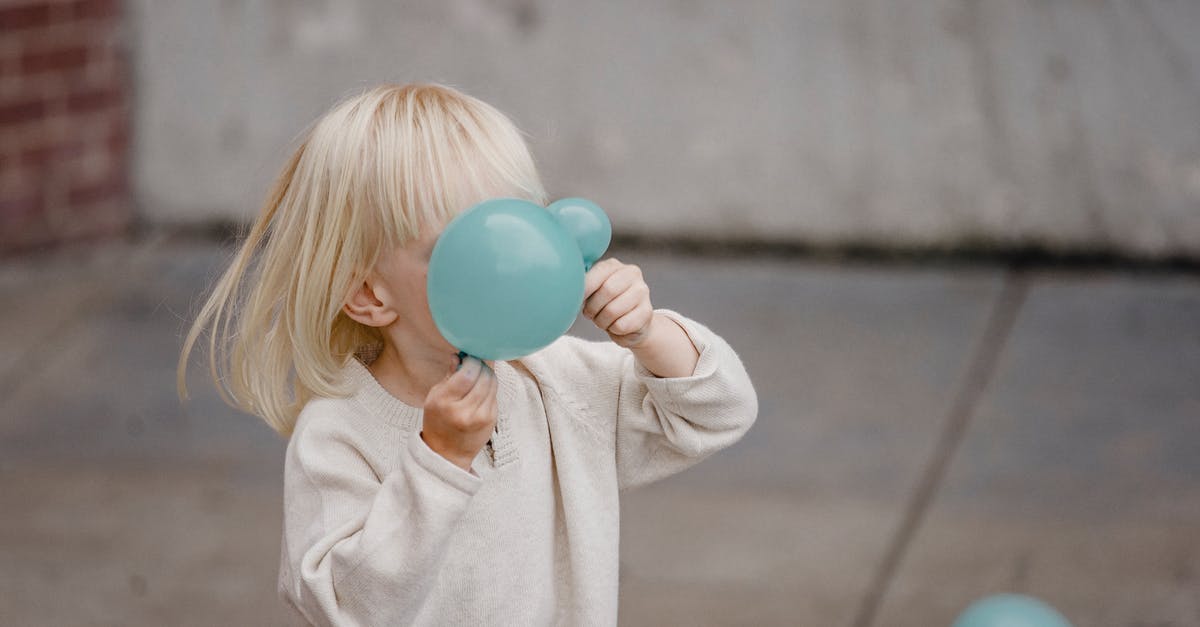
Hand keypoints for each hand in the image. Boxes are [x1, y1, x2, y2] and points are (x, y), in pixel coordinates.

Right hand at [421, 357, 497, 471]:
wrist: (447, 453)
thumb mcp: (435, 397)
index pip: (467, 373)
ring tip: (479, 373)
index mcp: (445, 402)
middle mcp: (464, 410)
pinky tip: (481, 389)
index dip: (472, 360)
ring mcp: (480, 416)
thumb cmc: (438, 421)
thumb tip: (459, 355)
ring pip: (492, 383)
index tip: (469, 356)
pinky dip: (490, 387)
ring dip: (488, 374)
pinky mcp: (491, 419)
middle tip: (476, 362)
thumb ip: (449, 375)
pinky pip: (495, 394)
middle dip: (481, 365)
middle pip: (484, 376)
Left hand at [583, 258, 654, 347]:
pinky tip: (616, 326)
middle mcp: (632, 273)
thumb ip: (584, 285)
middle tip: (590, 314)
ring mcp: (643, 292)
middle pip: (607, 291)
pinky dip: (614, 330)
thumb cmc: (606, 305)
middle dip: (593, 308)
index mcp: (615, 265)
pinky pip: (621, 325)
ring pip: (613, 310)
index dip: (585, 290)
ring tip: (603, 321)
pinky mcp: (647, 312)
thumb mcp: (594, 291)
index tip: (578, 301)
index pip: (597, 273)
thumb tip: (566, 287)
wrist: (633, 323)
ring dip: (602, 321)